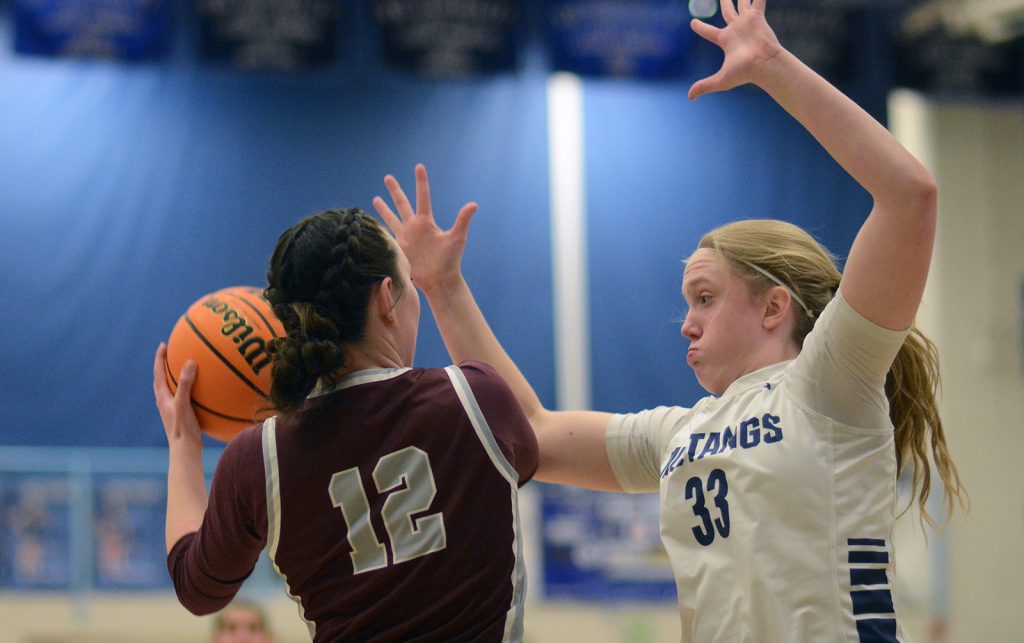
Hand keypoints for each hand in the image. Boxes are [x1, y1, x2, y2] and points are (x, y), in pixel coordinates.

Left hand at [152, 343, 202, 450]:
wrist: (185, 452)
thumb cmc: (182, 429)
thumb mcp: (184, 404)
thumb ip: (186, 384)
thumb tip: (190, 362)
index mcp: (162, 398)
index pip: (157, 373)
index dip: (159, 358)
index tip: (163, 345)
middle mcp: (165, 403)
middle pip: (163, 379)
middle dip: (167, 365)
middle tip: (174, 352)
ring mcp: (173, 410)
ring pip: (174, 388)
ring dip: (179, 377)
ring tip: (188, 367)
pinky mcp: (183, 416)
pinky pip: (186, 397)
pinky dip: (192, 389)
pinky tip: (206, 390)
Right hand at [373, 164, 477, 293]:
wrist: (439, 280)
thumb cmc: (450, 260)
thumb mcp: (457, 238)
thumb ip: (462, 221)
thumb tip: (473, 204)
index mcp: (426, 222)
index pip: (422, 197)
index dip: (420, 182)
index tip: (418, 166)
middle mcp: (414, 227)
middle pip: (402, 204)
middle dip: (395, 191)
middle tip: (388, 177)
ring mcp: (405, 238)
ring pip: (391, 219)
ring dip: (383, 209)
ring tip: (375, 198)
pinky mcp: (398, 249)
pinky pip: (385, 237)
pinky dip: (378, 231)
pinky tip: (369, 226)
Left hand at [688, 0, 782, 99]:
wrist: (764, 64)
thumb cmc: (745, 72)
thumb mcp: (721, 80)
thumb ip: (705, 86)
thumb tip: (689, 97)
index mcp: (726, 40)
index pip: (709, 32)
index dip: (700, 27)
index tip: (693, 23)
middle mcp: (737, 29)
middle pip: (728, 12)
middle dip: (725, 3)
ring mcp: (747, 22)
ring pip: (742, 3)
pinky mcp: (757, 17)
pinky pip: (758, 0)